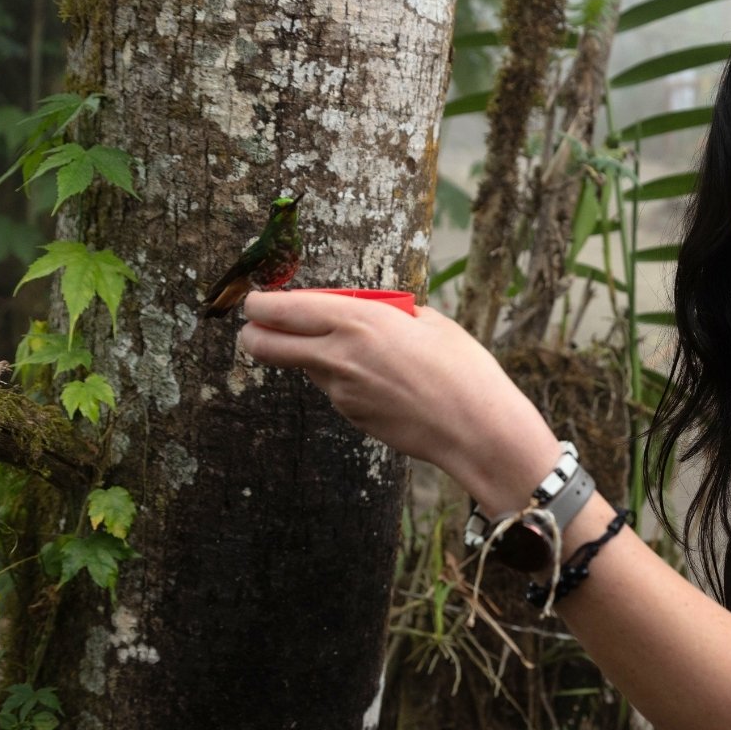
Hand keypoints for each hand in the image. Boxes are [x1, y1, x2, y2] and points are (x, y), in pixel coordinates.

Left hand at [239, 290, 561, 510]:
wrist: (476, 429)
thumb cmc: (463, 369)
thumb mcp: (429, 321)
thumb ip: (387, 312)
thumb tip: (368, 309)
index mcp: (358, 320)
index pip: (280, 310)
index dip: (260, 304)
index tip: (258, 300)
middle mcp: (338, 355)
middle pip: (262, 344)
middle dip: (254, 333)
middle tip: (262, 326)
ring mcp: (341, 391)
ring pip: (303, 366)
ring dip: (312, 354)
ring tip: (361, 352)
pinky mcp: (351, 416)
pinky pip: (335, 389)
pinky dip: (346, 380)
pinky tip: (385, 382)